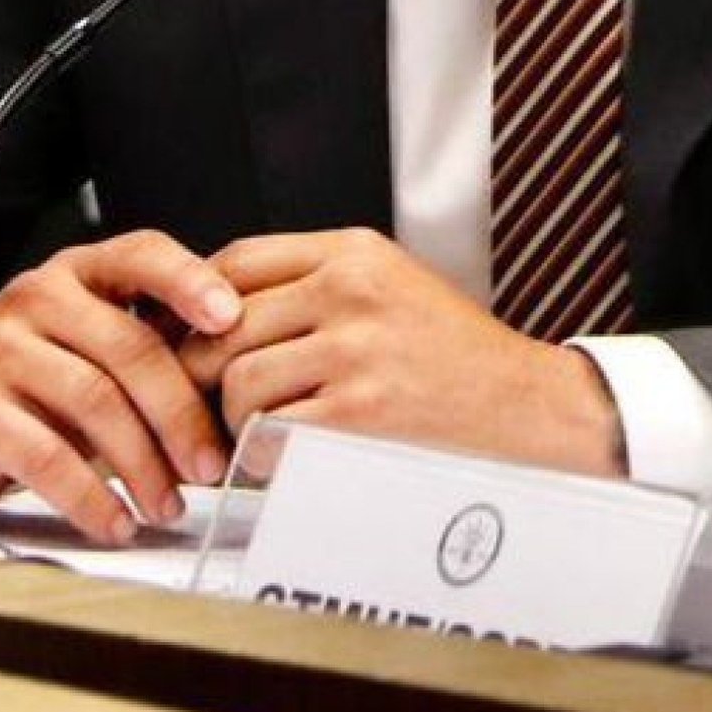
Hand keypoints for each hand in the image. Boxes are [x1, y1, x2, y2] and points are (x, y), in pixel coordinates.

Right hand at [0, 229, 240, 542]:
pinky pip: (48, 457)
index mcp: (77, 273)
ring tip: (168, 504)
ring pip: (96, 403)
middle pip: (130, 348)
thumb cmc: (26, 380)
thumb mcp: (85, 345)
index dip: (192, 282)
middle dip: (182, 413)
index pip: (142, 255)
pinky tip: (116, 521)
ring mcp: (0, 350)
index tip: (231, 319)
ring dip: (144, 465)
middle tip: (210, 464)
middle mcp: (37, 298)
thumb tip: (232, 388)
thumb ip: (147, 347)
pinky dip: (91, 498)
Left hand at [186, 227, 625, 475]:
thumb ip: (318, 284)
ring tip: (251, 434)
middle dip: (202, 372)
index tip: (187, 334)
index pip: (238, 261)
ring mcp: (356, 350)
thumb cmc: (454, 352)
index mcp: (355, 252)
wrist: (524, 404)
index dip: (195, 302)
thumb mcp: (391, 284)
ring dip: (232, 419)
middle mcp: (351, 290)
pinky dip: (261, 454)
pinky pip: (271, 431)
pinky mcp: (361, 412)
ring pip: (239, 381)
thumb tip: (224, 310)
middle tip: (203, 401)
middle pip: (225, 324)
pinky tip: (276, 459)